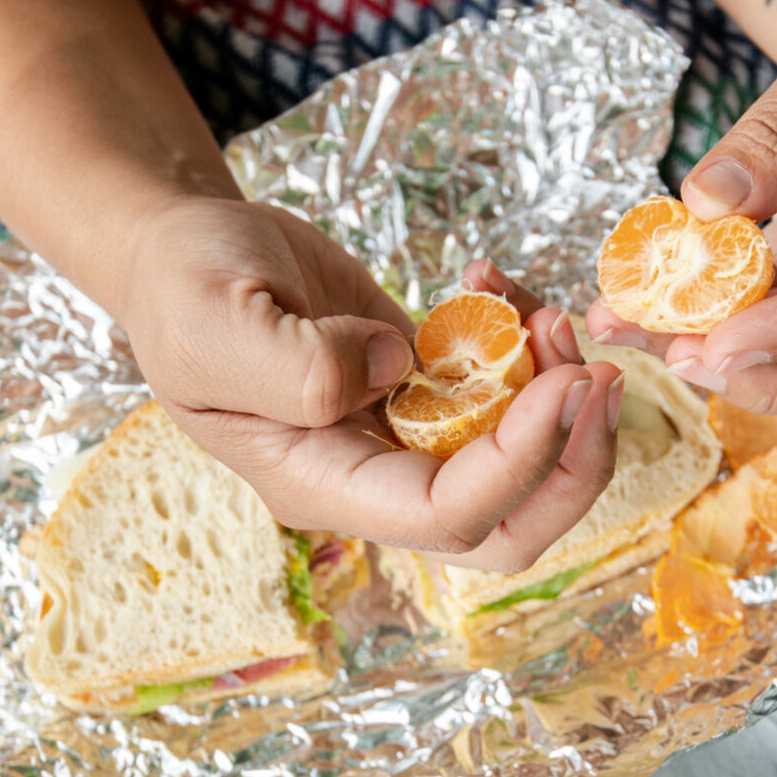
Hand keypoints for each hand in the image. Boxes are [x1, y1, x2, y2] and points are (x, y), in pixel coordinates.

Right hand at [117, 196, 622, 570]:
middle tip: (597, 375)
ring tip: (550, 313)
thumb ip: (295, 364)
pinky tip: (495, 276)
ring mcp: (406, 433)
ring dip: (559, 395)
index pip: (445, 515)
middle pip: (507, 525)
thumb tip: (398, 369)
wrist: (179, 250)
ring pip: (521, 461)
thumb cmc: (181, 285)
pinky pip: (504, 390)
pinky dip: (524, 341)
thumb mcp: (212, 317)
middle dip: (572, 463)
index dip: (517, 464)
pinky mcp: (426, 385)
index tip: (561, 383)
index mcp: (319, 482)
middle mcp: (372, 476)